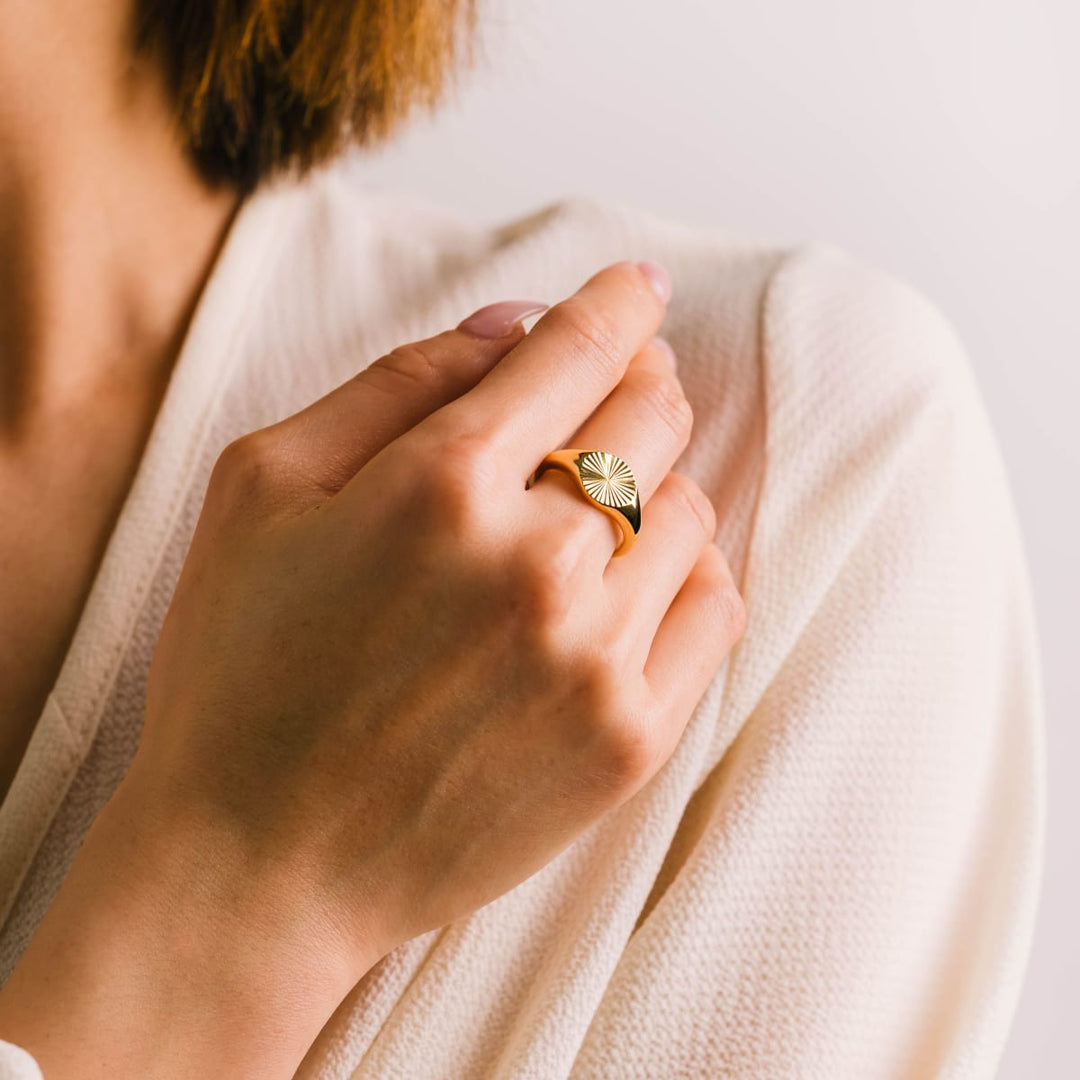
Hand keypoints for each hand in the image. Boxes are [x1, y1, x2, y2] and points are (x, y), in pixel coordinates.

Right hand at [135, 258, 743, 959]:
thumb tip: (512, 328)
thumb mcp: (262, 489)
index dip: (617, 304)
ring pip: (687, 513)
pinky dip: (688, 571)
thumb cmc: (241, 669)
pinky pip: (713, 610)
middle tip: (619, 384)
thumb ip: (392, 385)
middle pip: (651, 419)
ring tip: (599, 503)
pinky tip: (635, 578)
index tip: (639, 289)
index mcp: (440, 485)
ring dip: (652, 485)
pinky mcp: (628, 741)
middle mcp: (536, 564)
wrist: (260, 865)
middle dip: (637, 383)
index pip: (577, 350)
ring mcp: (594, 660)